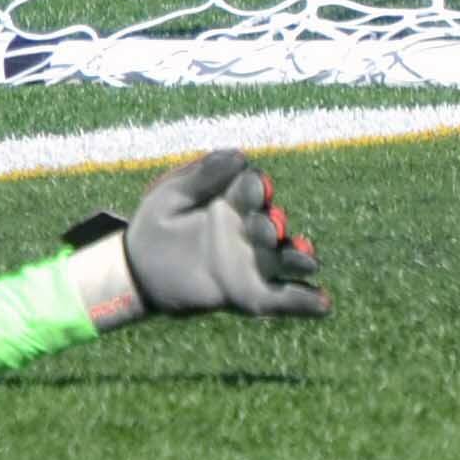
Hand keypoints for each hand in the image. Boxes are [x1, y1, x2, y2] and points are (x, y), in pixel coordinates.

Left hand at [65, 150, 328, 329]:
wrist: (137, 269)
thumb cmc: (154, 223)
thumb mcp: (171, 194)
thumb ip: (203, 176)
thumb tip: (240, 155)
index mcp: (232, 200)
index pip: (254, 188)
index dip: (257, 187)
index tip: (257, 187)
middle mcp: (248, 229)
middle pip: (271, 223)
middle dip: (272, 225)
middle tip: (267, 229)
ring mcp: (250, 261)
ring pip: (284, 258)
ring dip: (297, 258)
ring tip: (307, 261)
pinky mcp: (246, 293)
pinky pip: (280, 298)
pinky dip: (304, 302)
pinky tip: (323, 304)